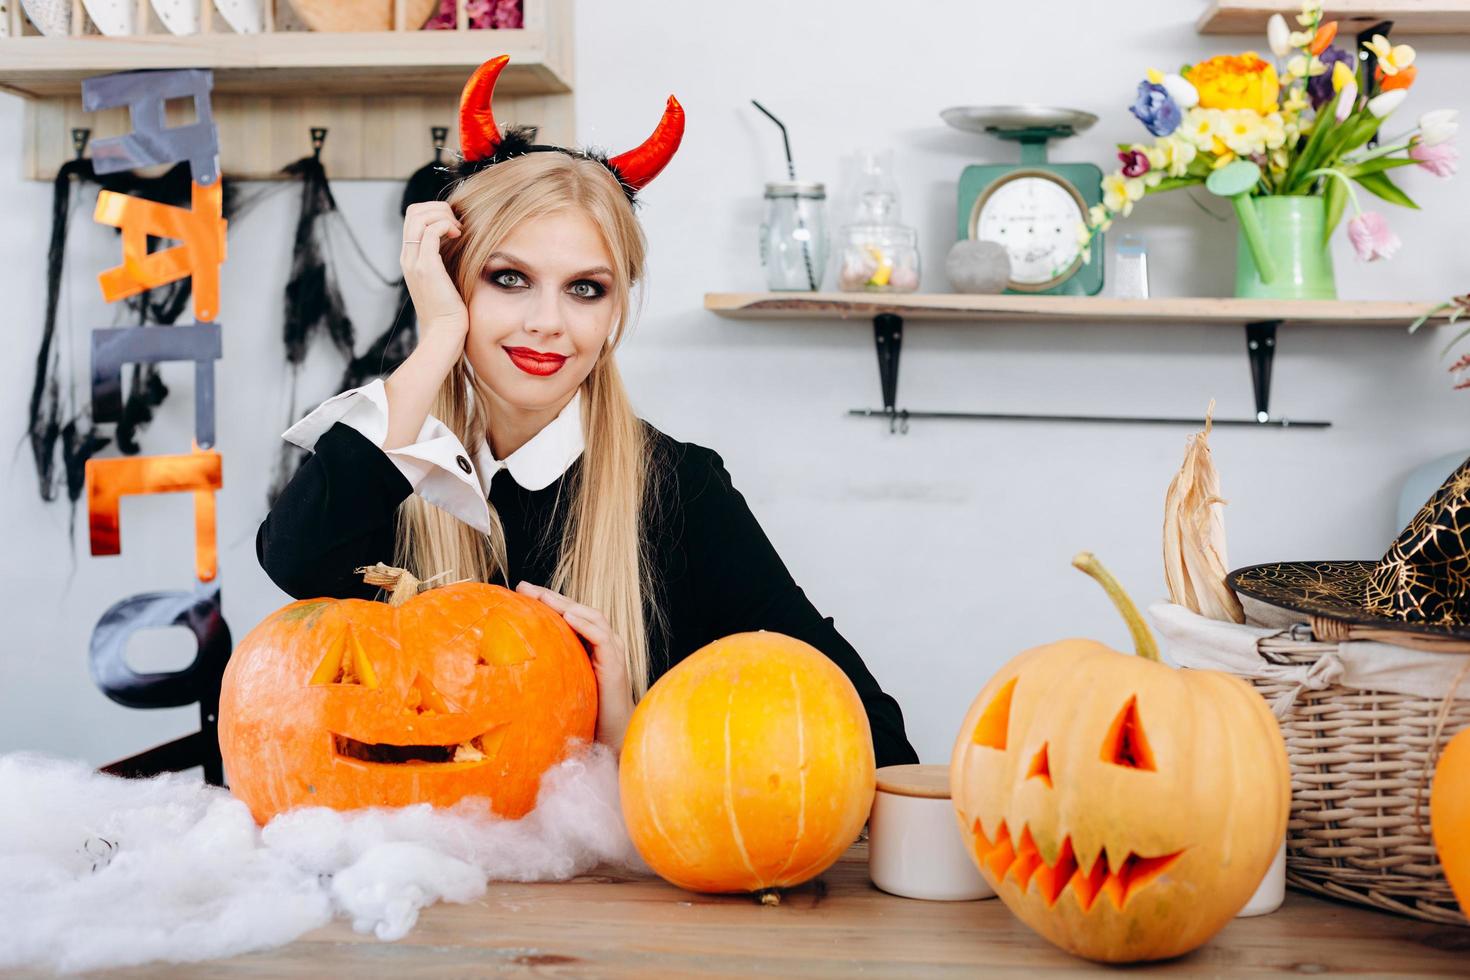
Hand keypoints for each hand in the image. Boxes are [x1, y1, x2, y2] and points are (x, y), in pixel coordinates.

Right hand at [400, 201, 468, 345]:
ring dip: (442, 215)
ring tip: (458, 230)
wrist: (443, 333)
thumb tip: (458, 244)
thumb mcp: (444, 280)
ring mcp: (414, 261)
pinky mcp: (426, 267)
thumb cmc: (450, 311)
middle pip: (413, 212)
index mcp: (410, 258)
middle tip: (457, 224)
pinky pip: (431, 231)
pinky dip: (446, 225)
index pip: (413, 218)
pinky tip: (458, 235)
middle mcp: (408, 257)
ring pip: (419, 216)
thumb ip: (445, 262)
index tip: (454, 226)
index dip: (434, 212)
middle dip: (438, 208)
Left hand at [516, 582, 634, 754]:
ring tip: (543, 596)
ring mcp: (612, 652)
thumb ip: (545, 671)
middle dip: (551, 596)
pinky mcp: (615, 664)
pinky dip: (585, 624)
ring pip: (591, 617)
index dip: (546, 602)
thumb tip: (508, 668)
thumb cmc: (585, 715)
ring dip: (566, 604)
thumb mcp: (560, 686)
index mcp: (589, 647)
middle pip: (578, 611)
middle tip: (523, 587)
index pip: (568, 616)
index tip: (519, 593)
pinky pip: (601, 637)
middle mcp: (603, 644)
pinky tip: (567, 616)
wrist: (611, 739)